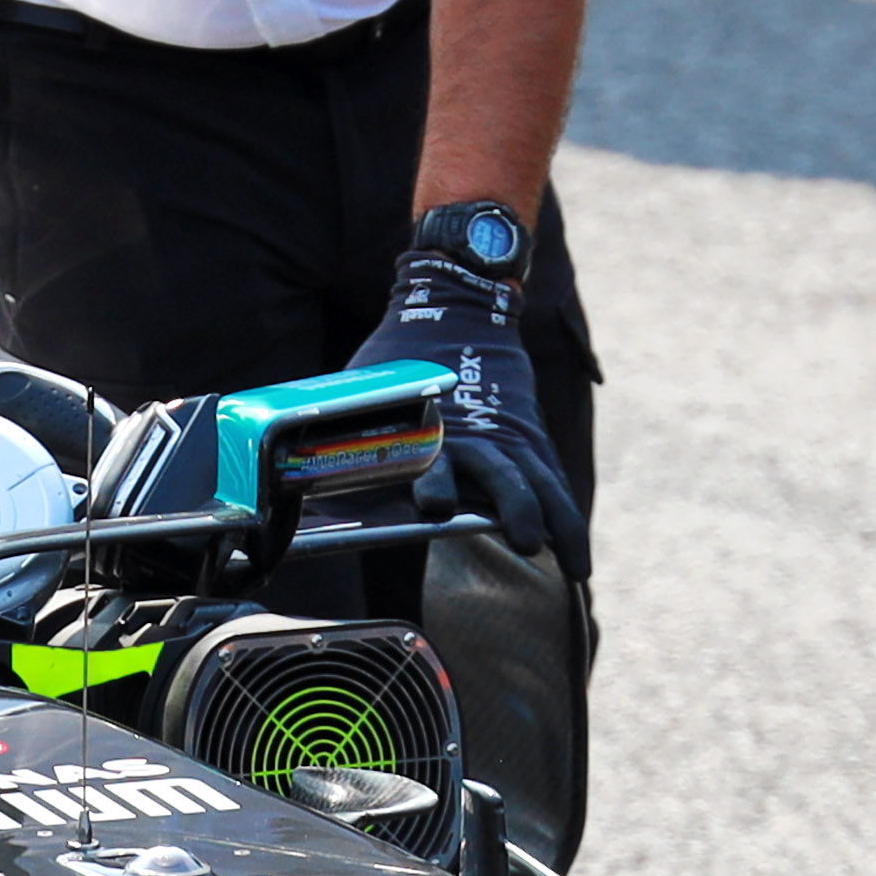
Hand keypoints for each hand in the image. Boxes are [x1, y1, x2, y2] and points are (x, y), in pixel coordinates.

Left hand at [360, 219, 583, 567]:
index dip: (433, 481)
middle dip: (515, 507)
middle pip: (503, 471)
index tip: (434, 508)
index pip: (433, 455)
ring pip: (543, 483)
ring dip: (559, 524)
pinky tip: (578, 559)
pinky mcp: (532, 438)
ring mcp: (512, 435)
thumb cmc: (404, 359)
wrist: (461, 307)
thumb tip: (297, 489)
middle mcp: (479, 431)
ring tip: (575, 568)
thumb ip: (347, 439)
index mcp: (433, 420)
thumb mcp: (370, 392)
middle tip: (525, 540)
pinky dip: (568, 518)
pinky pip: (554, 482)